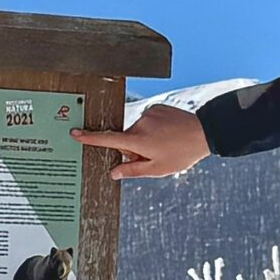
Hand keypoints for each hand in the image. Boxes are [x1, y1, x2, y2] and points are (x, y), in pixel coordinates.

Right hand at [70, 101, 211, 180]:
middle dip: (134, 149)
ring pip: (138, 130)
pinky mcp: (157, 107)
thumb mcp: (157, 169)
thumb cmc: (182, 154)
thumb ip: (132, 170)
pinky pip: (148, 120)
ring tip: (165, 144)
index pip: (107, 140)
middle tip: (154, 155)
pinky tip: (168, 134)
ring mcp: (148, 114)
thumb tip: (114, 173)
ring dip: (145, 139)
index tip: (75, 134)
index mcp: (138, 141)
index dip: (89, 138)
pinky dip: (154, 128)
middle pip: (126, 139)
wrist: (204, 132)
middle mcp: (140, 124)